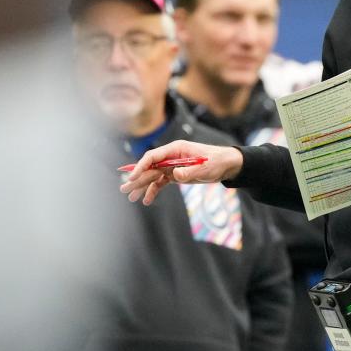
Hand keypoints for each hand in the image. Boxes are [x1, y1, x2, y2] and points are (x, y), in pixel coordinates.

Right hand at [118, 140, 243, 205]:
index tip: (132, 177)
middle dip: (137, 179)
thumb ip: (189, 171)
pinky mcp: (175, 175)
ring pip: (153, 176)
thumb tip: (174, 175)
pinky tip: (147, 200)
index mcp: (176, 149)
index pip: (153, 156)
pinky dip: (154, 191)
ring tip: (131, 197)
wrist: (226, 165)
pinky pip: (161, 183)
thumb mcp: (205, 167)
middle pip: (150, 168)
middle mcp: (171, 156)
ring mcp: (172, 166)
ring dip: (142, 186)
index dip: (141, 166)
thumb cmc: (217, 162)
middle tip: (124, 189)